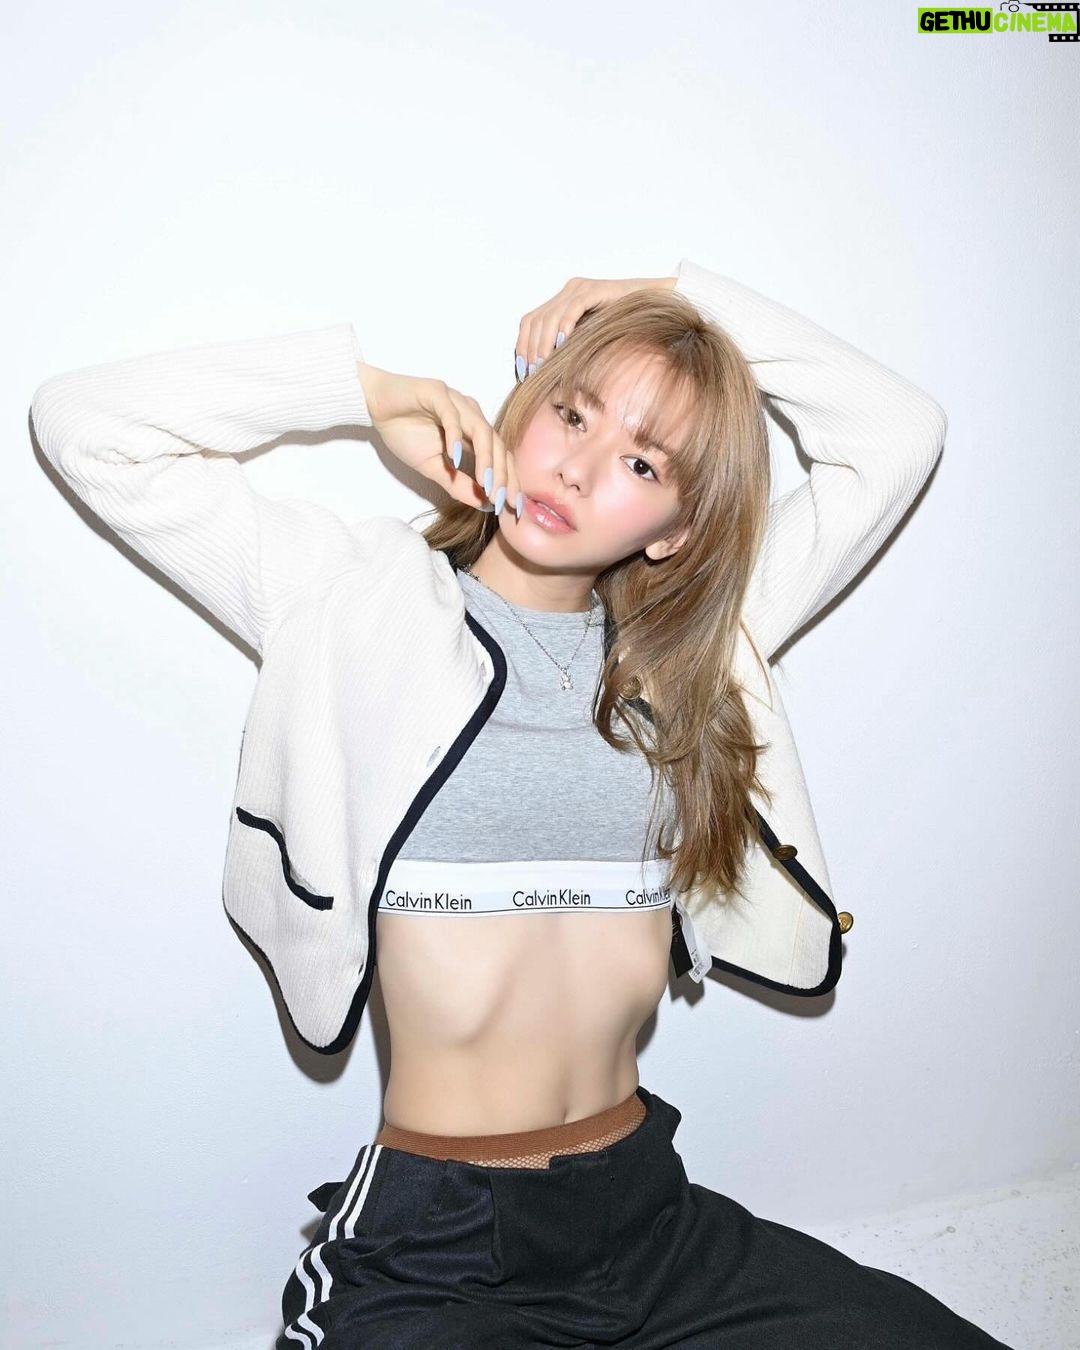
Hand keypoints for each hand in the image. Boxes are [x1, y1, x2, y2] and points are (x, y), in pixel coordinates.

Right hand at [358, 363, 520, 515]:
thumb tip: (483, 504)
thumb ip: (457, 484)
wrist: (376, 405)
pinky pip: (451, 416)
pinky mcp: (437, 393)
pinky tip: (455, 458)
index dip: (509, 481)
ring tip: (486, 483)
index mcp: (473, 431)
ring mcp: (456, 402)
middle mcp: (471, 414)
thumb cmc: (404, 432)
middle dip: (502, 475)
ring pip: (481, 430)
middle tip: (502, 499)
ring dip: (486, 459)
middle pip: (497, 444)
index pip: (500, 456)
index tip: (512, 506)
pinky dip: (455, 437)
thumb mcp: (433, 468)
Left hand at [514, 275, 676, 379]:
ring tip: (543, 364)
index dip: (522, 347)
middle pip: (534, 320)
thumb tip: (550, 377)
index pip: (530, 323)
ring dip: (542, 343)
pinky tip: (561, 345)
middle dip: (529, 349)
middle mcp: (568, 292)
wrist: (656, 303)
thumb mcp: (591, 340)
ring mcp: (580, 289)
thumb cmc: (626, 326)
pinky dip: (563, 327)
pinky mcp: (594, 290)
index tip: (523, 372)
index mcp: (562, 302)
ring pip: (548, 316)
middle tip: (531, 373)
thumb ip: (572, 349)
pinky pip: (572, 309)